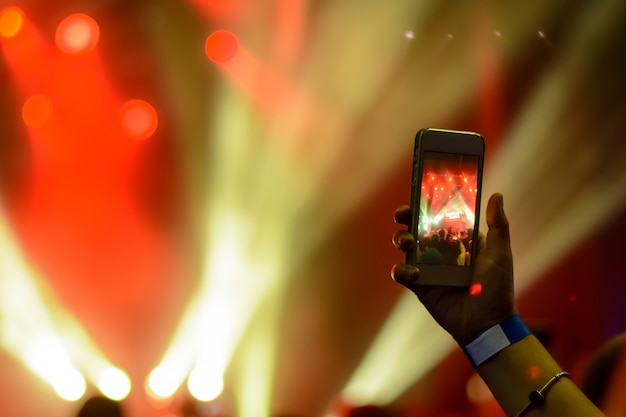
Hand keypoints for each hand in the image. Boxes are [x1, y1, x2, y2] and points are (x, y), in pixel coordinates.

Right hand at [391, 193, 516, 345]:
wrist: (486, 323)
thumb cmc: (497, 288)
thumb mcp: (499, 254)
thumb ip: (498, 225)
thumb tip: (496, 195)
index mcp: (458, 240)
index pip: (438, 217)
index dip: (425, 205)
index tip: (418, 196)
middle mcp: (440, 251)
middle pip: (416, 228)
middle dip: (406, 219)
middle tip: (403, 216)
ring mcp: (427, 268)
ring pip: (405, 247)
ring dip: (401, 239)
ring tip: (408, 243)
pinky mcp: (419, 286)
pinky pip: (402, 273)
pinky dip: (402, 270)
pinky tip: (415, 273)